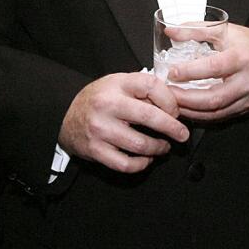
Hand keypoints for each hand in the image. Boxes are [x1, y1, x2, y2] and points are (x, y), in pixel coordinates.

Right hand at [59, 72, 189, 172]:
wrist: (67, 116)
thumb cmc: (100, 99)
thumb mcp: (119, 84)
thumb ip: (144, 90)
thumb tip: (175, 103)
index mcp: (117, 85)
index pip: (151, 86)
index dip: (170, 100)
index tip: (176, 111)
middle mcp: (107, 105)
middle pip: (150, 117)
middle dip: (173, 128)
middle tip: (182, 135)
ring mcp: (100, 129)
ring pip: (141, 144)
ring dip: (158, 148)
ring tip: (163, 146)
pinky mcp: (96, 150)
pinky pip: (126, 164)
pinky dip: (141, 164)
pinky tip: (146, 158)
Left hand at [168, 23, 248, 121]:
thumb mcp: (226, 31)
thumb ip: (196, 30)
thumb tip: (172, 31)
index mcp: (243, 58)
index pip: (213, 67)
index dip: (190, 72)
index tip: (172, 72)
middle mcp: (247, 81)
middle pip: (213, 97)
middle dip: (186, 99)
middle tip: (167, 93)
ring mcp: (247, 98)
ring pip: (216, 112)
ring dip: (191, 111)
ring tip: (173, 103)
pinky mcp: (245, 108)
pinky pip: (221, 117)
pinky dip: (202, 115)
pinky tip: (189, 110)